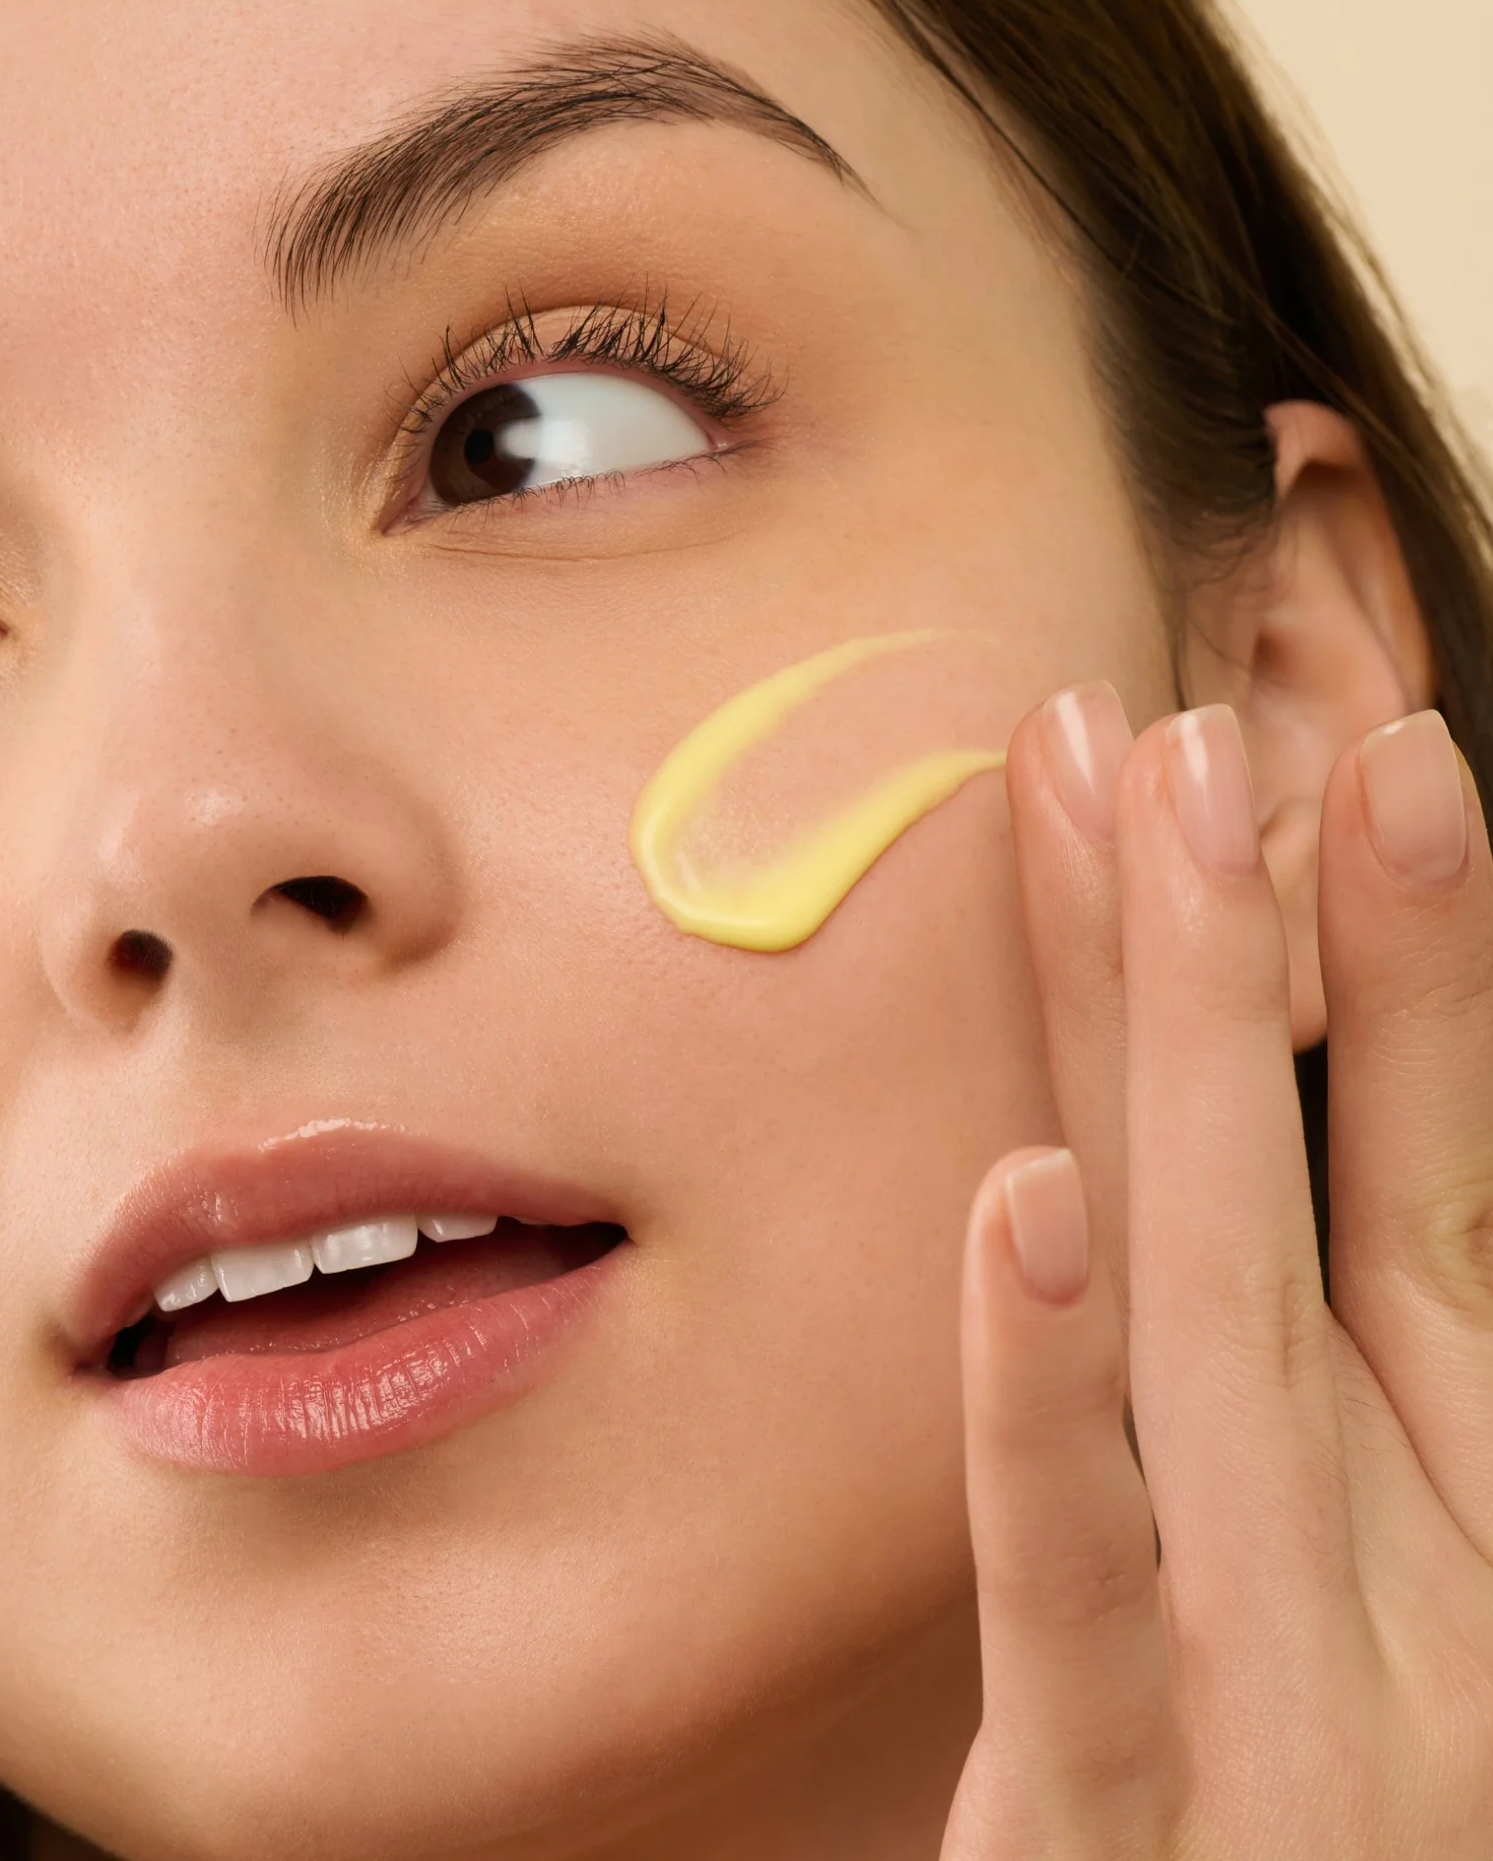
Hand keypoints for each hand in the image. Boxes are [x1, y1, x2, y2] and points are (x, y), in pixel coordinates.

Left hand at [942, 686, 1492, 1857]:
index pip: (1412, 1175)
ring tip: (1144, 825)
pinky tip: (1024, 1202)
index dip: (1407, 965)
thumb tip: (1194, 1177)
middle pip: (1286, 1190)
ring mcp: (1265, 1677)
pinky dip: (1051, 1391)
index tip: (1365, 756)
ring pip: (1204, 1312)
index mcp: (1445, 1491)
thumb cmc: (1356, 1837)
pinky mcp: (1118, 1813)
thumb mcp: (1381, 1592)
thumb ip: (1333, 1403)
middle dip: (1240, 946)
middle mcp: (1382, 1552)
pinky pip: (1072, 1577)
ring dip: (1169, 1052)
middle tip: (1192, 721)